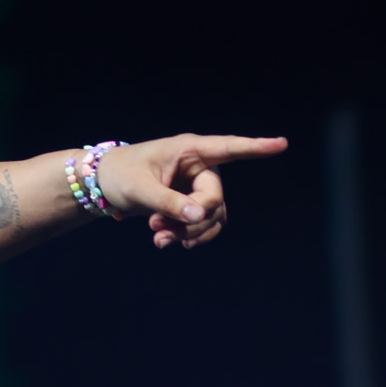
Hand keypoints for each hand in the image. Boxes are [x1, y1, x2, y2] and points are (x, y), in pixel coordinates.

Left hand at [93, 133, 288, 248]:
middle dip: (190, 220)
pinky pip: (204, 224)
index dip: (256, 147)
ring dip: (188, 233)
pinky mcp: (192, 203)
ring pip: (211, 216)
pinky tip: (167, 243)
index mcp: (188, 150)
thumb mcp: (141, 190)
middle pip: (213, 199)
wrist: (104, 185)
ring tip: (158, 239)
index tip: (282, 144)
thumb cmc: (121, 175)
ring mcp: (197, 186)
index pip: (228, 148)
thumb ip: (170, 203)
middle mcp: (199, 166)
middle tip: (156, 230)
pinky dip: (188, 236)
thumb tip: (200, 216)